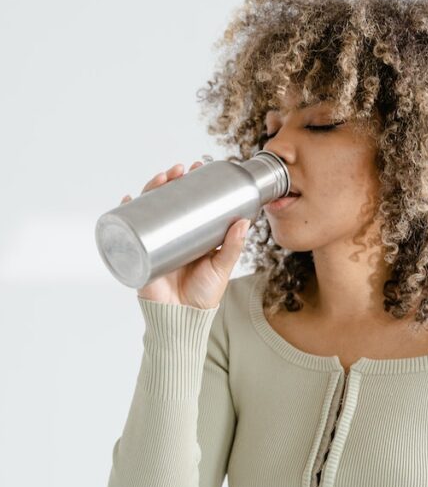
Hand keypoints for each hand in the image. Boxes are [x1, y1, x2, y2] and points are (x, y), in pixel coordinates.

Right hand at [119, 160, 250, 309]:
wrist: (182, 319)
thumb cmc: (203, 294)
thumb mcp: (221, 267)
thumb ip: (232, 247)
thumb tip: (245, 221)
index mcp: (191, 234)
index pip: (188, 202)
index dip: (190, 183)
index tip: (198, 167)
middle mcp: (172, 234)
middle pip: (166, 200)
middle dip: (169, 181)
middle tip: (178, 169)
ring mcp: (154, 242)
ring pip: (148, 210)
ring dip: (150, 190)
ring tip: (160, 179)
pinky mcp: (140, 254)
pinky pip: (129, 232)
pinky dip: (125, 214)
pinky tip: (127, 200)